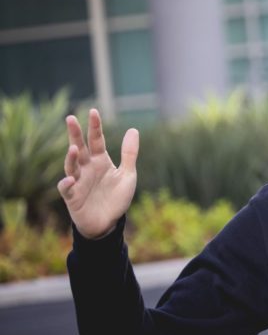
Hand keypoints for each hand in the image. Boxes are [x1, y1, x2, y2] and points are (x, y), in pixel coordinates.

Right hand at [57, 109, 138, 239]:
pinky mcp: (73, 197)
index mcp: (100, 161)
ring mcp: (78, 182)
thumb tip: (133, 129)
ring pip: (70, 166)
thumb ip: (129, 153)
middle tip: (70, 118)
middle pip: (79, 148)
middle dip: (74, 134)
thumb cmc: (116, 198)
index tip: (93, 111)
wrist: (109, 223)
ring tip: (73, 148)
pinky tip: (70, 180)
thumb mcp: (127, 175)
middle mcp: (87, 168)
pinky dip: (67, 184)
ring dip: (70, 157)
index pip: (96, 140)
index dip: (95, 126)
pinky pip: (66, 189)